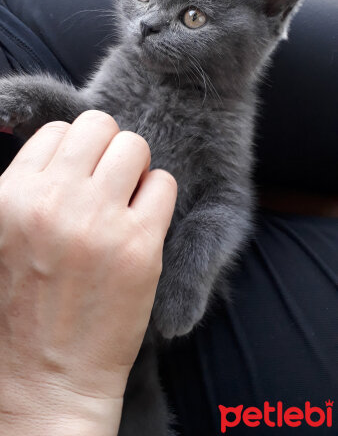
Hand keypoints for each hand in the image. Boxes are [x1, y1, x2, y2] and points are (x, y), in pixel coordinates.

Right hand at [0, 111, 175, 435]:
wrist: (44, 381)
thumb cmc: (18, 310)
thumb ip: (21, 187)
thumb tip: (54, 144)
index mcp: (11, 195)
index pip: (58, 131)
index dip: (73, 152)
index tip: (80, 175)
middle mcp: (53, 201)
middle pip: (99, 126)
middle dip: (106, 148)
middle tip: (107, 180)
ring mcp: (99, 222)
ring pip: (135, 146)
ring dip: (134, 168)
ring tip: (125, 199)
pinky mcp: (140, 247)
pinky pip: (164, 184)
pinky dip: (157, 197)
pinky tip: (142, 223)